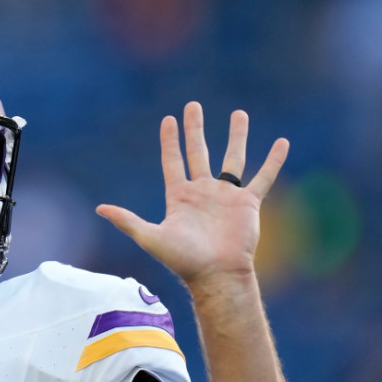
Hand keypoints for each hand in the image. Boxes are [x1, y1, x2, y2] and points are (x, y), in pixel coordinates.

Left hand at [95, 102, 288, 288]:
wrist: (216, 275)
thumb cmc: (183, 260)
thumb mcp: (150, 237)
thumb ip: (127, 220)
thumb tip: (98, 209)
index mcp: (179, 196)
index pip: (173, 161)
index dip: (170, 141)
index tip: (168, 120)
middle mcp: (202, 192)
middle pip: (199, 152)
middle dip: (195, 129)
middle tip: (193, 106)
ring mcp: (226, 196)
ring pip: (233, 158)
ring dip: (236, 136)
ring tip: (238, 113)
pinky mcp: (248, 203)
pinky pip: (263, 177)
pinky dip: (273, 161)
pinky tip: (282, 143)